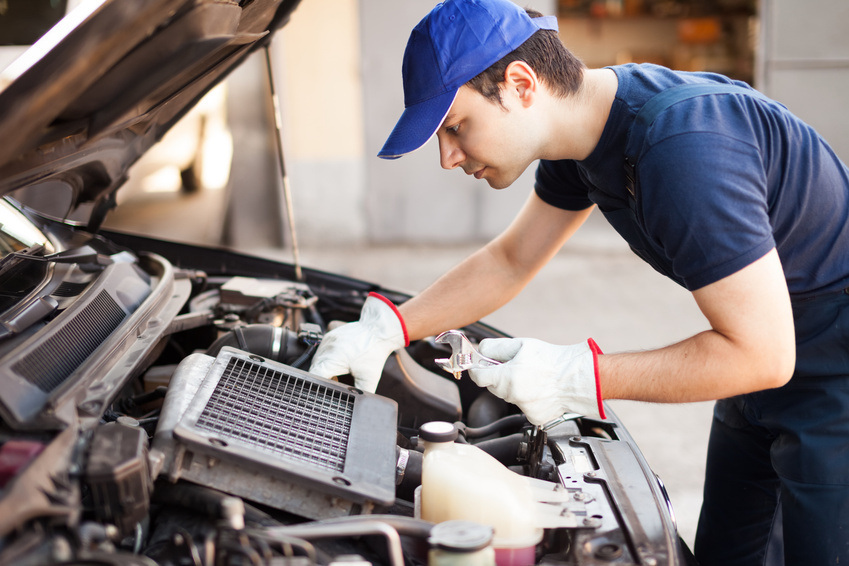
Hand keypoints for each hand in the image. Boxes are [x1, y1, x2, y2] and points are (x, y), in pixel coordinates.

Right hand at [309, 293, 408, 392]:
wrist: (378, 330)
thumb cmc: (374, 352)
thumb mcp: (369, 378)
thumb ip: (362, 392)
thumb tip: (360, 403)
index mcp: (332, 360)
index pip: (315, 376)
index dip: (319, 386)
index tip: (326, 391)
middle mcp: (325, 349)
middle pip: (315, 369)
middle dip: (323, 378)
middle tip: (337, 382)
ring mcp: (326, 341)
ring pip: (317, 360)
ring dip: (324, 368)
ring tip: (338, 372)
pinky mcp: (330, 336)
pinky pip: (322, 350)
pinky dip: (327, 358)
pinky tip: (338, 361)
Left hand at [468, 337, 604, 424]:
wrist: (577, 378)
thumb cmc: (553, 360)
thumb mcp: (521, 345)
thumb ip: (495, 347)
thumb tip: (479, 351)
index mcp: (507, 376)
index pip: (477, 376)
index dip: (477, 368)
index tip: (480, 365)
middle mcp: (513, 395)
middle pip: (493, 386)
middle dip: (499, 376)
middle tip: (515, 367)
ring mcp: (523, 407)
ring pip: (509, 397)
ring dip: (514, 388)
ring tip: (532, 377)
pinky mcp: (533, 416)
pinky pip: (523, 407)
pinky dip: (528, 399)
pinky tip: (539, 390)